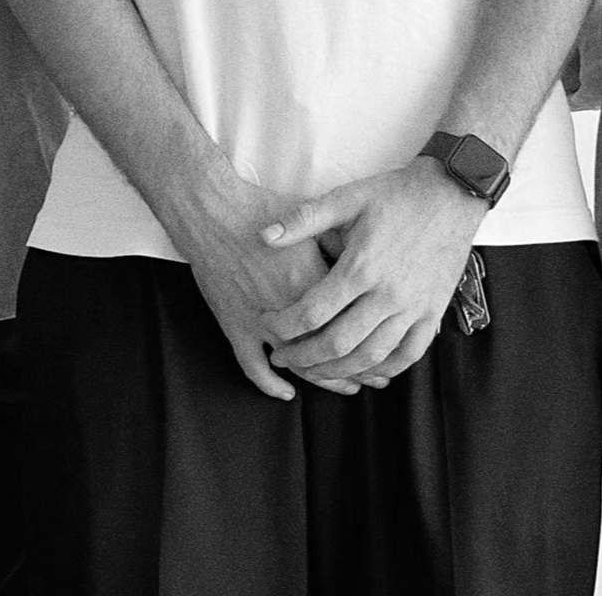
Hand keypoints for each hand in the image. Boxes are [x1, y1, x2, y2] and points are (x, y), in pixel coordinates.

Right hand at [181, 181, 360, 400]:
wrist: (212, 211)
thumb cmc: (261, 208)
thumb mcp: (312, 221)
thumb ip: (338, 245)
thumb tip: (364, 261)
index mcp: (314, 282)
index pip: (351, 321)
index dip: (373, 339)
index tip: (388, 348)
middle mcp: (290, 308)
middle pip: (331, 349)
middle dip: (358, 368)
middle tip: (377, 378)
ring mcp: (260, 322)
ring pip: (299, 364)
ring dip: (325, 379)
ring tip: (348, 388)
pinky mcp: (234, 326)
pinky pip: (252, 366)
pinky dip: (269, 383)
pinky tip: (286, 393)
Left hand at [259, 157, 487, 385]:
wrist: (452, 193)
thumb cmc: (397, 194)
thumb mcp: (348, 198)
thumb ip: (304, 219)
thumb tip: (263, 236)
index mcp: (361, 267)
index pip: (312, 312)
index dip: (284, 326)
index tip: (268, 325)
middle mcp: (387, 294)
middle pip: (337, 343)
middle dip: (303, 357)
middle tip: (282, 357)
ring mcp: (414, 307)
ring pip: (371, 356)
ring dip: (338, 370)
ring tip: (315, 369)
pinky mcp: (433, 312)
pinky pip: (408, 355)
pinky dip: (384, 369)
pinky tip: (365, 370)